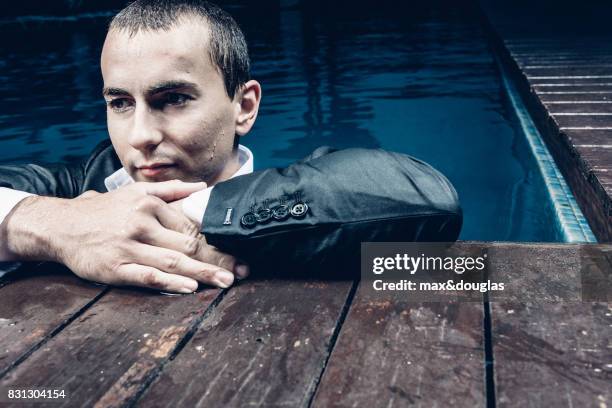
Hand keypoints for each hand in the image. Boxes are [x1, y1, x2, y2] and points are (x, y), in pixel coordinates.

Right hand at [3, 180, 246, 292]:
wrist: (61, 225)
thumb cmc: (103, 210)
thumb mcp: (135, 191)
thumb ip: (170, 190)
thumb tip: (202, 188)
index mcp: (149, 205)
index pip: (191, 226)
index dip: (216, 239)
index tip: (238, 249)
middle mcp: (141, 224)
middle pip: (187, 245)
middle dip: (217, 258)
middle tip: (241, 269)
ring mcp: (128, 247)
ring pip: (172, 261)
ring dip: (202, 272)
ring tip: (226, 280)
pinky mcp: (115, 268)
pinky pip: (147, 276)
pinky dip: (169, 282)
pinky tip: (189, 287)